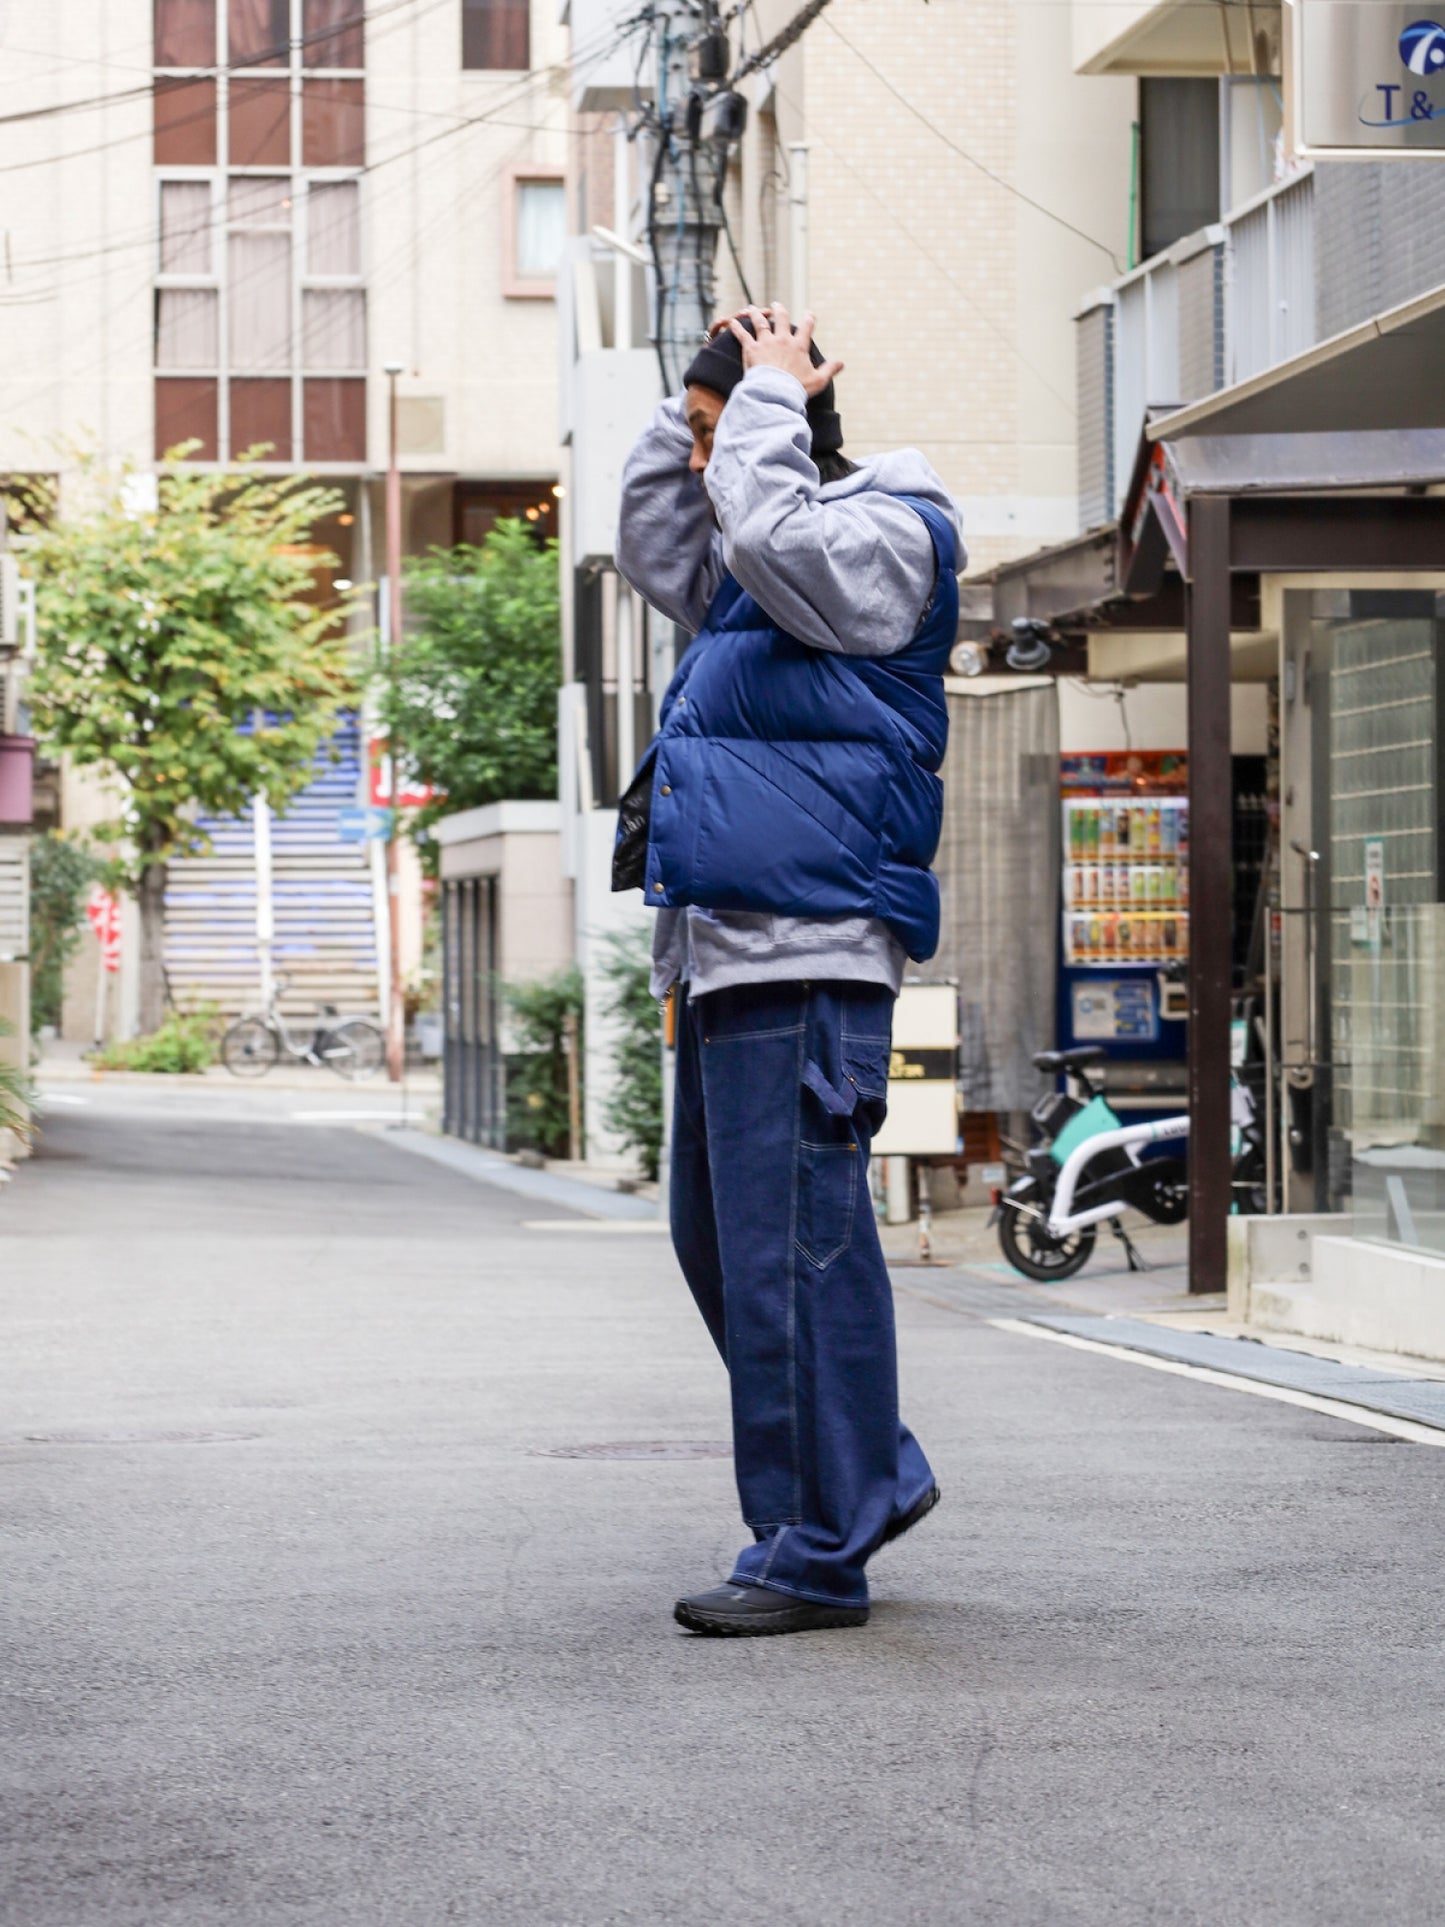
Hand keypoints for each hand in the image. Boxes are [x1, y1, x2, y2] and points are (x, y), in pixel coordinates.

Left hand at [712, 304, 843, 397]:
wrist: (776, 393)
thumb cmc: (797, 389)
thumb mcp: (818, 380)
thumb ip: (830, 370)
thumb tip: (842, 363)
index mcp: (798, 346)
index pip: (806, 327)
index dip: (809, 319)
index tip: (809, 314)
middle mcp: (782, 340)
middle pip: (781, 318)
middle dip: (779, 310)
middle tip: (776, 305)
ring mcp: (766, 343)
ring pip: (760, 322)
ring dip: (756, 313)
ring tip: (752, 308)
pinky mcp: (751, 349)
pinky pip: (742, 335)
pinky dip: (736, 328)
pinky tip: (731, 322)